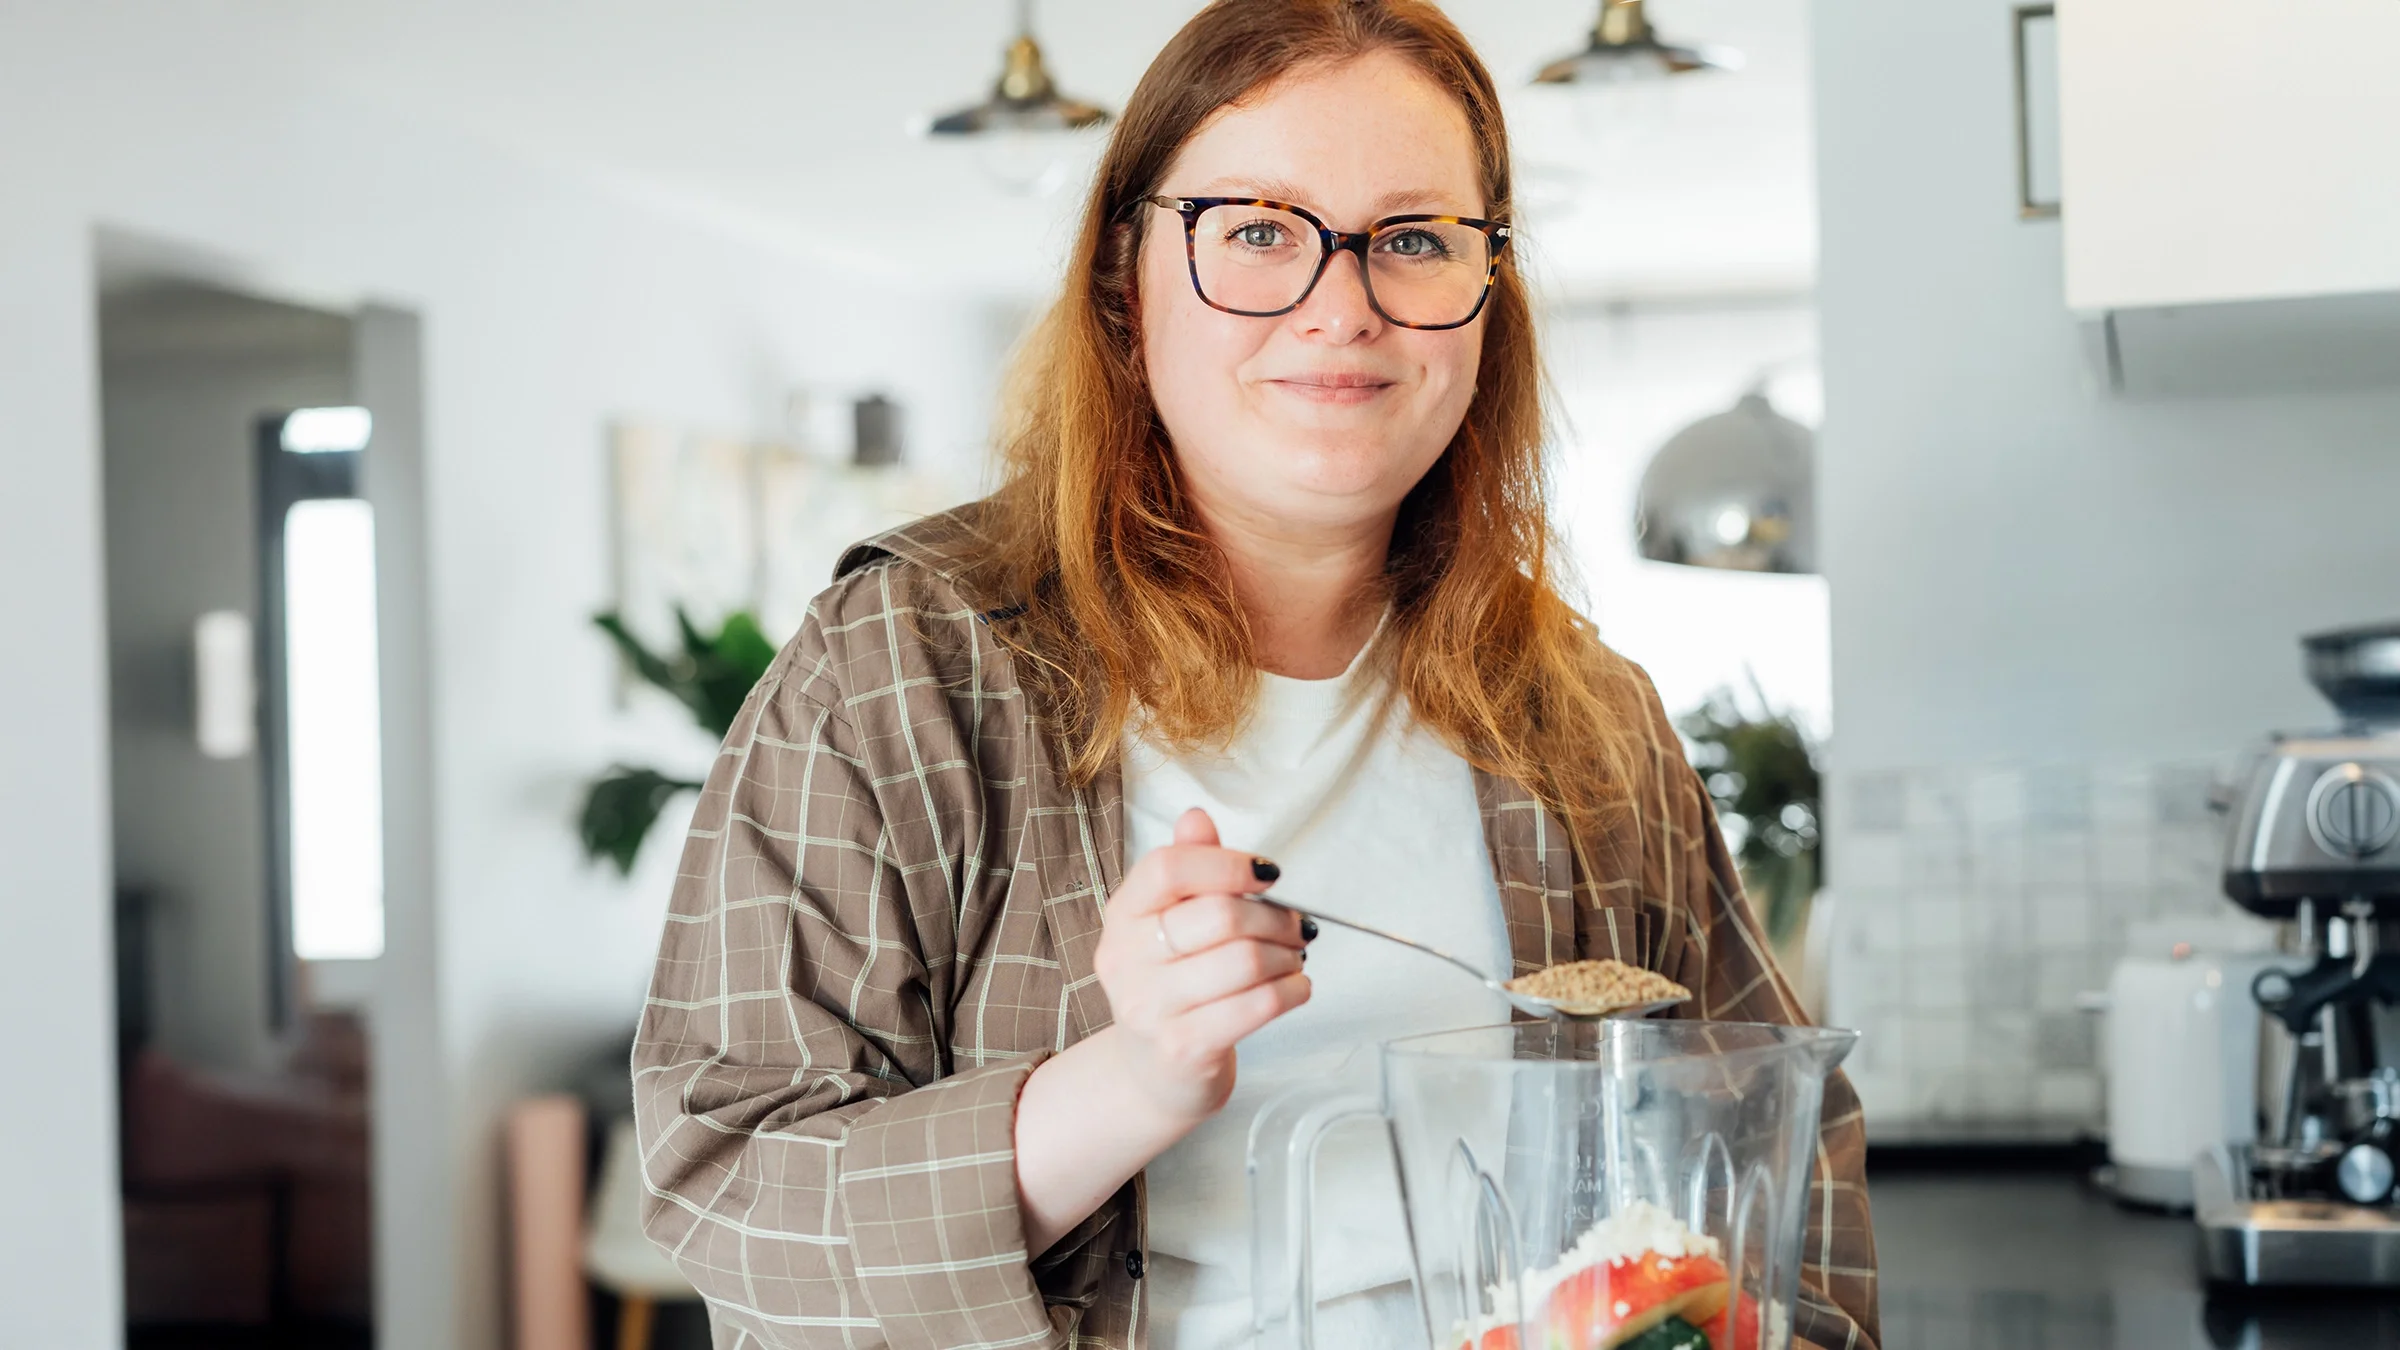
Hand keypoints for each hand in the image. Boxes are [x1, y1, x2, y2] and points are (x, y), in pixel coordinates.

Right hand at [1091, 807, 1312, 1123]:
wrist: (1150, 1077)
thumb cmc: (1170, 991)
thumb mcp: (1166, 925)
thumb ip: (1185, 868)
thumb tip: (1196, 817)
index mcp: (1122, 917)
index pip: (1168, 869)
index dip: (1226, 863)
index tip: (1267, 875)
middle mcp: (1126, 960)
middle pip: (1219, 915)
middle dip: (1275, 916)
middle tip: (1297, 924)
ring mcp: (1151, 1008)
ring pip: (1245, 960)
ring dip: (1288, 954)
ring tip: (1295, 956)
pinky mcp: (1184, 1047)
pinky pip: (1258, 1005)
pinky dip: (1293, 989)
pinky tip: (1295, 985)